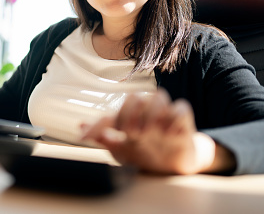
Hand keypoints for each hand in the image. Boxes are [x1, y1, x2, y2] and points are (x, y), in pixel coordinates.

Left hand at [81, 88, 234, 174]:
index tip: (85, 139)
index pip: (110, 116)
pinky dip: (175, 117)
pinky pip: (181, 107)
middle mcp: (144, 112)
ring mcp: (164, 115)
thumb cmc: (144, 154)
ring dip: (152, 112)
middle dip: (129, 114)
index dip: (97, 126)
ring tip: (150, 131)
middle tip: (129, 132)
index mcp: (127, 118)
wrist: (172, 167)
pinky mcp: (183, 120)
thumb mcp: (122, 151)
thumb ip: (104, 139)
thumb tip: (80, 126)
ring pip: (159, 96)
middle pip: (135, 97)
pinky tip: (169, 133)